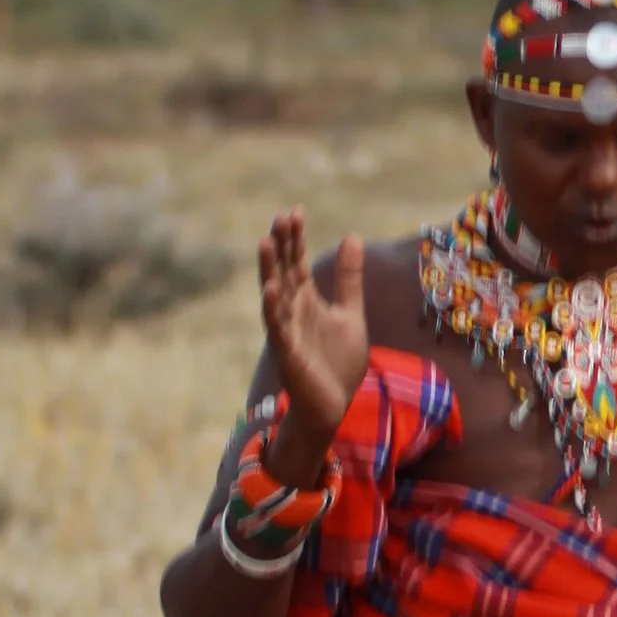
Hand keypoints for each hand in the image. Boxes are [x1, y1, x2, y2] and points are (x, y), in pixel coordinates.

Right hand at [258, 211, 366, 473]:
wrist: (334, 405)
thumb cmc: (338, 362)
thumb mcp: (350, 313)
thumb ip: (349, 279)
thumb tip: (351, 236)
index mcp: (307, 300)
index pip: (297, 262)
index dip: (295, 238)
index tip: (295, 211)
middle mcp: (292, 311)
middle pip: (283, 271)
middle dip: (281, 245)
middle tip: (281, 217)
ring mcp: (288, 331)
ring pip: (275, 295)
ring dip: (269, 270)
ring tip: (265, 242)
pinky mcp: (289, 353)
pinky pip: (278, 329)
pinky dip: (274, 309)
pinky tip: (270, 290)